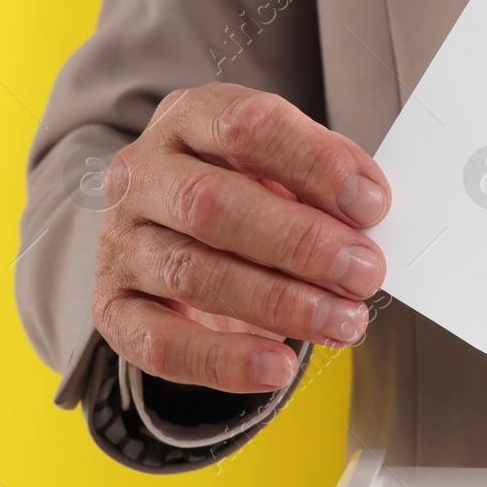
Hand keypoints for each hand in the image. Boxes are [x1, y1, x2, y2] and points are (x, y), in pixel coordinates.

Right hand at [92, 83, 390, 393]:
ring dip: (280, 304)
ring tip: (344, 321)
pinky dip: (224, 361)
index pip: (246, 126)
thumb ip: (325, 186)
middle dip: (300, 243)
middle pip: (213, 204)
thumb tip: (369, 212)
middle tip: (364, 272)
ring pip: (193, 274)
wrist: (181, 241)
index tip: (371, 204)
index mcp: (189, 120)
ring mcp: (122, 243)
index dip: (314, 165)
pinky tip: (278, 366)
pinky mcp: (115, 309)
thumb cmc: (249, 197)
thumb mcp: (287, 172)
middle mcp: (143, 176)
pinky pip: (161, 343)